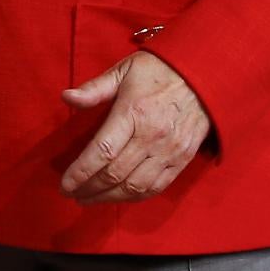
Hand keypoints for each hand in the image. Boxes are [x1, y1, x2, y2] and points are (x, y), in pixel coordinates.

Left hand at [58, 50, 211, 203]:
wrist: (204, 76)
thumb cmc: (157, 71)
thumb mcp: (123, 70)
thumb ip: (94, 88)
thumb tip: (66, 97)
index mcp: (133, 113)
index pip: (102, 151)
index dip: (81, 172)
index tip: (65, 184)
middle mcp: (152, 137)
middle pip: (115, 173)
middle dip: (89, 188)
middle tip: (71, 194)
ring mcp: (169, 151)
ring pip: (135, 186)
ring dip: (109, 198)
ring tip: (89, 199)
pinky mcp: (183, 160)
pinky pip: (156, 187)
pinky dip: (135, 197)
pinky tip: (118, 197)